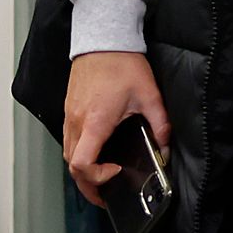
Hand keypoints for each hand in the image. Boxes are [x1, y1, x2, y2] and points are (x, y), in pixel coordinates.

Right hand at [61, 52, 167, 205]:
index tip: (115, 173)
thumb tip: (165, 149)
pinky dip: (77, 152)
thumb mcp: (149, 95)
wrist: (102, 39)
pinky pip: (67, 139)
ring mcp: (70, 115)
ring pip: (66, 153)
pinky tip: (94, 152)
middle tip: (105, 193)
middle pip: (71, 165)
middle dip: (87, 185)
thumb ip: (160, 125)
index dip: (96, 178)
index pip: (81, 164)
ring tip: (99, 177)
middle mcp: (78, 121)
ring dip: (80, 170)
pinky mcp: (69, 108)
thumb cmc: (122, 63)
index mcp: (96, 122)